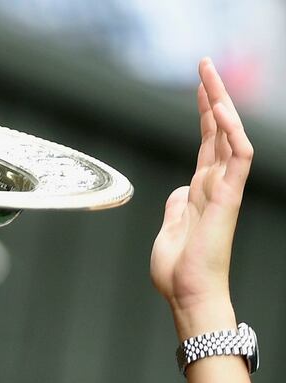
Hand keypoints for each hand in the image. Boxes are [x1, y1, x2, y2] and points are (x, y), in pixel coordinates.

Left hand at [150, 59, 252, 335]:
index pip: (205, 144)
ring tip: (210, 74)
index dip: (203, 116)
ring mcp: (223, 190)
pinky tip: (220, 109)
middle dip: (212, 97)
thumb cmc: (178, 271)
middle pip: (217, 131)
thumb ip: (176, 207)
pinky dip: (231, 132)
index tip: (199, 89)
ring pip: (227, 136)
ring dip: (220, 104)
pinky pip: (236, 158)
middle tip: (205, 65)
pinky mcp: (228, 199)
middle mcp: (215, 186)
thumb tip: (179, 190)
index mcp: (200, 191)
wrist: (187, 295)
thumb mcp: (169, 230)